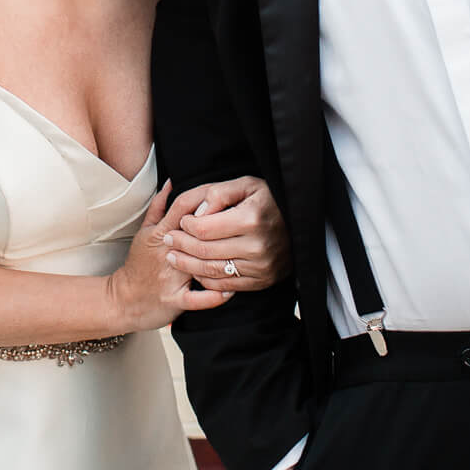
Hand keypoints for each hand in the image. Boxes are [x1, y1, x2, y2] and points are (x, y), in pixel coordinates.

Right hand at [108, 182, 234, 331]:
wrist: (124, 299)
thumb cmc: (139, 264)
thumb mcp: (145, 232)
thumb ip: (158, 207)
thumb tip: (171, 183)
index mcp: (160, 234)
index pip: (183, 209)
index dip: (204, 200)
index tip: (222, 198)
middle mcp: (166, 254)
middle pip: (197, 235)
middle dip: (220, 230)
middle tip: (242, 226)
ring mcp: (171, 278)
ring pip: (201, 267)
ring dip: (223, 262)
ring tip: (242, 257)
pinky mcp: (174, 301)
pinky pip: (199, 300)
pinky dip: (216, 296)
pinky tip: (231, 288)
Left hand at [163, 176, 288, 291]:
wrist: (301, 222)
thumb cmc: (268, 199)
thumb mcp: (245, 185)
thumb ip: (218, 193)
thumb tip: (196, 212)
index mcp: (251, 219)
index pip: (204, 228)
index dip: (186, 226)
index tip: (179, 221)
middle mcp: (257, 246)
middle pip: (205, 251)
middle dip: (181, 245)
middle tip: (168, 239)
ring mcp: (261, 266)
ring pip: (212, 271)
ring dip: (188, 265)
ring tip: (173, 256)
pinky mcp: (262, 280)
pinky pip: (226, 285)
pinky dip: (206, 279)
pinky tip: (195, 270)